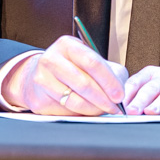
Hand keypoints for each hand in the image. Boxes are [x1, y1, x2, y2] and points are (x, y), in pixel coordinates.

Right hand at [4, 36, 129, 114]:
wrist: (41, 74)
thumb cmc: (72, 67)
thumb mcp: (92, 61)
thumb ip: (110, 72)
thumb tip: (121, 93)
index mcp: (67, 45)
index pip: (93, 63)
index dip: (109, 81)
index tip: (120, 95)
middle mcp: (51, 60)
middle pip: (83, 83)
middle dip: (103, 99)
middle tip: (114, 107)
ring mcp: (42, 79)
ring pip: (74, 100)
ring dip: (93, 109)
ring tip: (103, 110)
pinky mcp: (38, 99)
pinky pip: (65, 112)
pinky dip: (80, 114)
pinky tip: (88, 111)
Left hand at [123, 66, 159, 114]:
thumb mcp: (154, 88)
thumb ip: (138, 97)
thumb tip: (119, 111)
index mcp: (152, 74)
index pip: (137, 81)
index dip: (127, 93)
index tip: (119, 105)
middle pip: (152, 87)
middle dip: (140, 100)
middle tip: (131, 112)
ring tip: (151, 112)